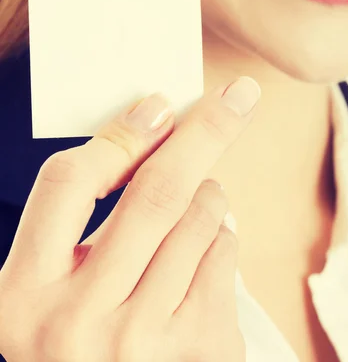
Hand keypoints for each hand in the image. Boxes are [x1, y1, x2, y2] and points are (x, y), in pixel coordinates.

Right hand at [0, 76, 259, 360]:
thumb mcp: (54, 275)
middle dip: (205, 132)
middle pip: (154, 193)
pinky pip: (224, 253)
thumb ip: (83, 211)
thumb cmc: (80, 324)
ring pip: (198, 219)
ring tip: (197, 196)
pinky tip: (203, 246)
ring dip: (208, 190)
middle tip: (238, 97)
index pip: (68, 183)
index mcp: (23, 294)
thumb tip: (155, 121)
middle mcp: (76, 323)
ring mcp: (139, 344)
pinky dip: (220, 232)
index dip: (118, 136)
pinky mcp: (194, 353)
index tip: (159, 106)